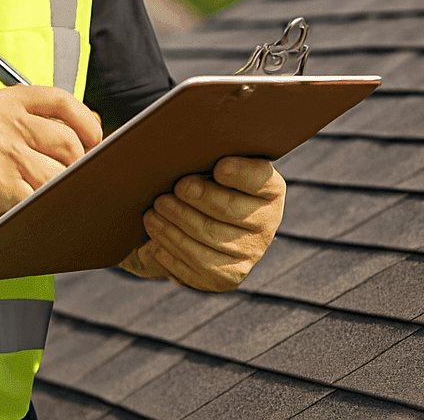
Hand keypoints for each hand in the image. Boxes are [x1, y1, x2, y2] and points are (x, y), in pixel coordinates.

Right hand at [0, 85, 101, 241]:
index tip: (96, 142)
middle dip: (77, 166)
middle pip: (68, 142)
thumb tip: (97, 134)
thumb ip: (40, 122)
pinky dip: (47, 209)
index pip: (62, 101)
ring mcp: (0, 154)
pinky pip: (41, 199)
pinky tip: (43, 213)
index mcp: (5, 101)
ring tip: (55, 199)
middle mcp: (2, 122)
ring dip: (62, 191)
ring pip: (58, 175)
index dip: (88, 123)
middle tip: (73, 181)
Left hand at [119, 156, 285, 291]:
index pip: (259, 180)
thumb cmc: (210, 182)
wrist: (214, 224)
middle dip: (195, 200)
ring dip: (175, 227)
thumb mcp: (219, 164)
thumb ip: (212, 155)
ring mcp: (249, 256)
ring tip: (153, 213)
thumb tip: (185, 146)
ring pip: (207, 241)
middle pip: (227, 211)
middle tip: (169, 191)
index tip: (219, 167)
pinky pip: (196, 268)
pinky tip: (154, 241)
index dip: (241, 174)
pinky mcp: (227, 278)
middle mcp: (266, 225)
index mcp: (270, 190)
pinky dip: (171, 253)